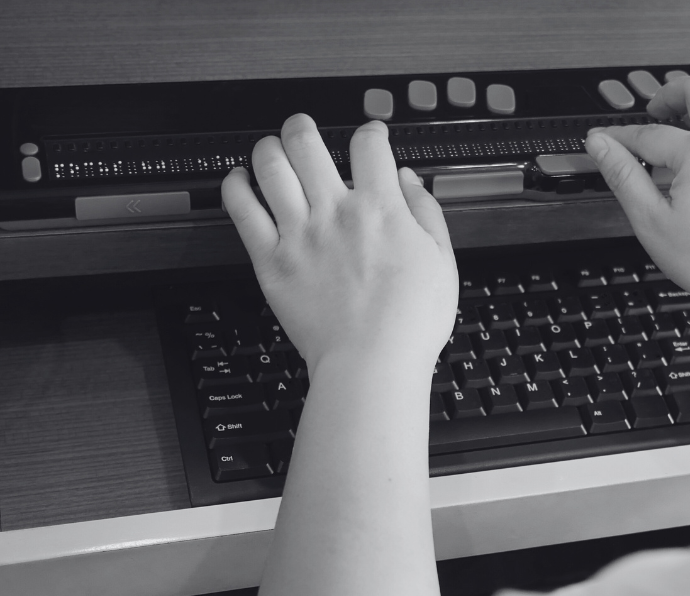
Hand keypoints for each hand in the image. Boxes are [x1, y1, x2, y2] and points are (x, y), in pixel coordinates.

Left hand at [221, 114, 457, 373]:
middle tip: (304, 128)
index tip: (371, 136)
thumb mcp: (442, 262)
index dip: (371, 131)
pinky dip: (235, 187)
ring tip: (271, 150)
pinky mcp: (271, 260)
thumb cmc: (410, 323)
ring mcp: (298, 234)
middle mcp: (335, 212)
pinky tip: (239, 181)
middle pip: (306, 142)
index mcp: (381, 209)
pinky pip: (241, 209)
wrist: (372, 363)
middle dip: (303, 126)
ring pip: (269, 166)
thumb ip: (426, 213)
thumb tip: (410, 180)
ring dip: (268, 148)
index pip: (369, 145)